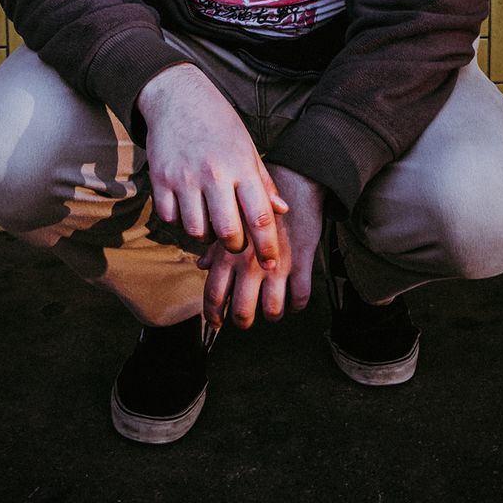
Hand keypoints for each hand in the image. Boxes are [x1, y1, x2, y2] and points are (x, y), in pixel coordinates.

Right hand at [137, 62, 288, 266]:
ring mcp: (184, 178)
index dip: (268, 247)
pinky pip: (170, 219)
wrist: (176, 96)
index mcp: (240, 165)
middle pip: (228, 233)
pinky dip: (180, 222)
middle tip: (237, 242)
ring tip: (211, 223)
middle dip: (235, 246)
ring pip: (197, 231)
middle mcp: (213, 174)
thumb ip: (263, 181)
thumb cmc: (218, 123)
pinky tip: (188, 210)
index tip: (272, 264)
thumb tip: (282, 211)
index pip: (260, 217)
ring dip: (206, 235)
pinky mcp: (159, 179)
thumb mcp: (246, 146)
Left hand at [196, 164, 325, 328]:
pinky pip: (300, 297)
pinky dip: (296, 305)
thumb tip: (201, 266)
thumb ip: (215, 247)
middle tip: (244, 320)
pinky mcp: (301, 262)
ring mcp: (277, 264)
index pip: (214, 295)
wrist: (293, 180)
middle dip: (243, 321)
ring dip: (272, 313)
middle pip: (242, 311)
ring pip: (273, 310)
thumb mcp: (230, 222)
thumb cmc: (257, 201)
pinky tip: (293, 300)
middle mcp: (250, 263)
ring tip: (271, 309)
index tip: (217, 322)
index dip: (213, 315)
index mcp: (229, 254)